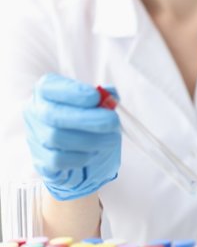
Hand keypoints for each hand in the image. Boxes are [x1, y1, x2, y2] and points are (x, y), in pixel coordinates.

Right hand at [23, 73, 120, 200]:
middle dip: (86, 119)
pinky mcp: (39, 160)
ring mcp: (34, 137)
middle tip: (113, 121)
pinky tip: (94, 153)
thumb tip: (110, 96)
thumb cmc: (89, 118)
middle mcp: (35, 112)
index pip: (48, 86)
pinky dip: (80, 157)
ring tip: (111, 139)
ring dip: (90, 140)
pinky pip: (57, 160)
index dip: (72, 91)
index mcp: (46, 91)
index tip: (96, 97)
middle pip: (52, 114)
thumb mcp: (97, 102)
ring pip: (56, 138)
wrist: (82, 148)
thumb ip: (105, 96)